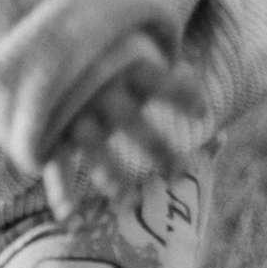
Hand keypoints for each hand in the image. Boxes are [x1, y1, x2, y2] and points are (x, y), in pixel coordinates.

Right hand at [41, 34, 198, 213]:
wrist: (46, 51)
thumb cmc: (109, 65)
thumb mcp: (138, 64)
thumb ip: (177, 97)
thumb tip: (221, 137)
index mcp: (124, 69)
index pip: (159, 81)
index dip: (182, 95)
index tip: (204, 115)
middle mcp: (99, 89)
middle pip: (130, 120)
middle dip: (155, 147)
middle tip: (176, 174)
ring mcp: (73, 111)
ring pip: (92, 144)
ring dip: (108, 174)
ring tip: (126, 200)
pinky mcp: (50, 130)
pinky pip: (55, 162)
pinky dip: (60, 190)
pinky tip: (69, 216)